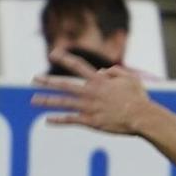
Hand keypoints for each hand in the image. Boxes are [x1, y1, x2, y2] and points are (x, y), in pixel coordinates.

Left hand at [31, 50, 151, 134]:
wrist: (142, 117)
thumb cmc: (138, 98)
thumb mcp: (131, 78)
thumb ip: (116, 71)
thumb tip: (102, 70)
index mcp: (100, 81)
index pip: (78, 65)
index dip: (64, 58)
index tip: (52, 53)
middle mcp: (90, 93)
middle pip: (64, 85)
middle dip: (47, 81)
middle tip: (34, 79)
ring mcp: (89, 108)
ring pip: (63, 103)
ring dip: (46, 101)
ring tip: (33, 100)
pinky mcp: (91, 122)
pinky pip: (71, 120)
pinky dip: (58, 120)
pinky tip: (47, 120)